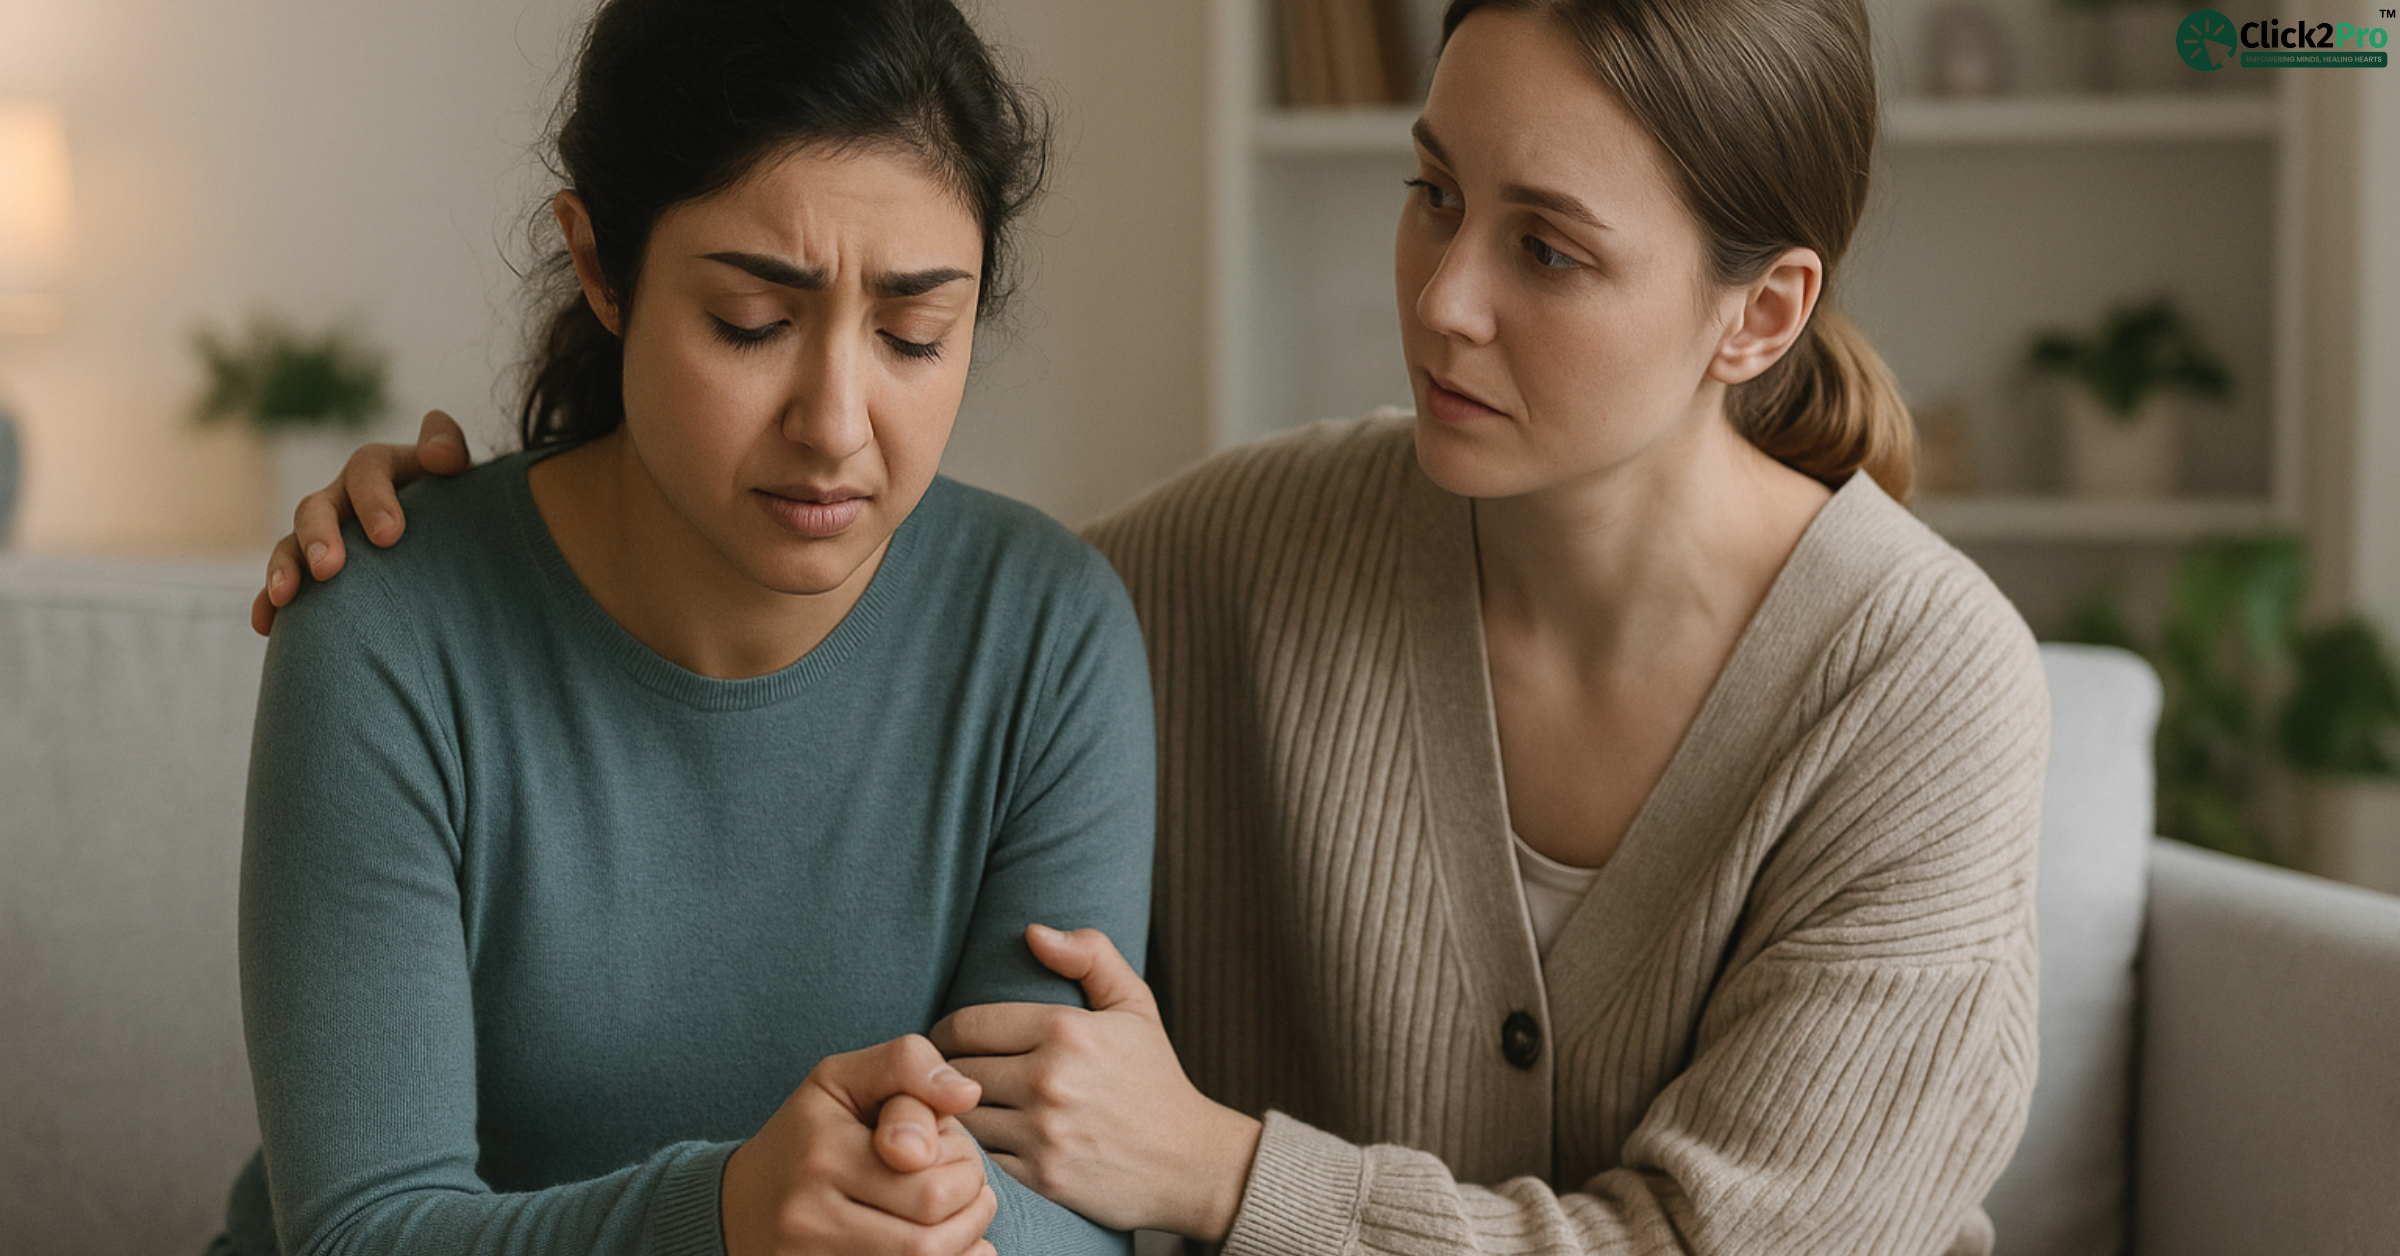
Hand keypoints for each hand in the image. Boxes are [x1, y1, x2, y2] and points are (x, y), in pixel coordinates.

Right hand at [250, 409, 473, 635]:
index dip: (374, 499)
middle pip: (318, 507)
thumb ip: (450, 454)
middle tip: (330, 568)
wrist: (452, 541)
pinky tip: (267, 624)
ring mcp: (325, 533)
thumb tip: (441, 454)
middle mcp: (344, 497)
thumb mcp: (460, 476)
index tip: (389, 536)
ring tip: (286, 596)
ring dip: (285, 567)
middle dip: (320, 536)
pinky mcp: (312, 568)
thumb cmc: (459, 505)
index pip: (368, 468)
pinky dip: (270, 601)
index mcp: (381, 469)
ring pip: (292, 543)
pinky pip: (284, 582)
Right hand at [722, 1033, 1000, 1255]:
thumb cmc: (806, 1133)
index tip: (949, 1150)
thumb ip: (906, 1066)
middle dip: (970, 1207)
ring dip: (961, 1241)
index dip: (964, 1167)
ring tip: (959, 1213)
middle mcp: (811, 1218)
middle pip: (930, 1237)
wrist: (738, 1205)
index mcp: (824, 1156)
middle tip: (962, 1182)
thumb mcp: (843, 1079)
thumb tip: (968, 1093)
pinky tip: (947, 1246)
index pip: (931, 1184)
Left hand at [930, 925, 1262, 1239]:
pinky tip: (978, 1145)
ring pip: (959, 1117)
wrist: (1191, 1163)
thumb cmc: (1154, 1079)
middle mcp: (1050, 1080)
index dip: (946, 1032)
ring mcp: (1044, 1133)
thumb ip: (1089, 956)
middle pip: (954, 1071)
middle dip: (941, 1073)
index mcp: (1067, 1030)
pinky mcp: (1041, 1177)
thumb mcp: (1135, 1005)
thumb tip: (1032, 933)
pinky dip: (971, 1152)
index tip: (947, 1041)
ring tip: (951, 1111)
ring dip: (950, 1114)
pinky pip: (978, 1159)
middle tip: (940, 1077)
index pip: (967, 1024)